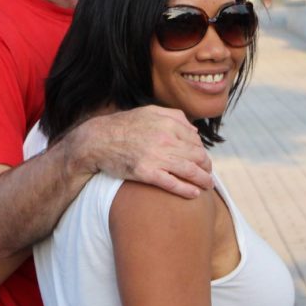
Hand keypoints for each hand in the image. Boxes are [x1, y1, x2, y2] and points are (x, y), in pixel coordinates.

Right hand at [72, 106, 213, 197]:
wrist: (97, 141)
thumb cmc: (123, 126)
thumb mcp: (148, 112)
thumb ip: (173, 116)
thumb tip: (194, 130)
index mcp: (168, 124)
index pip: (196, 141)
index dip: (201, 151)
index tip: (202, 160)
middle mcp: (165, 139)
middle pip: (197, 156)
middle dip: (206, 167)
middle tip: (208, 174)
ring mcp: (156, 157)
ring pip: (190, 171)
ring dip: (203, 180)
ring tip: (208, 185)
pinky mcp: (146, 173)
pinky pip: (173, 183)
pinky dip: (187, 190)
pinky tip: (195, 194)